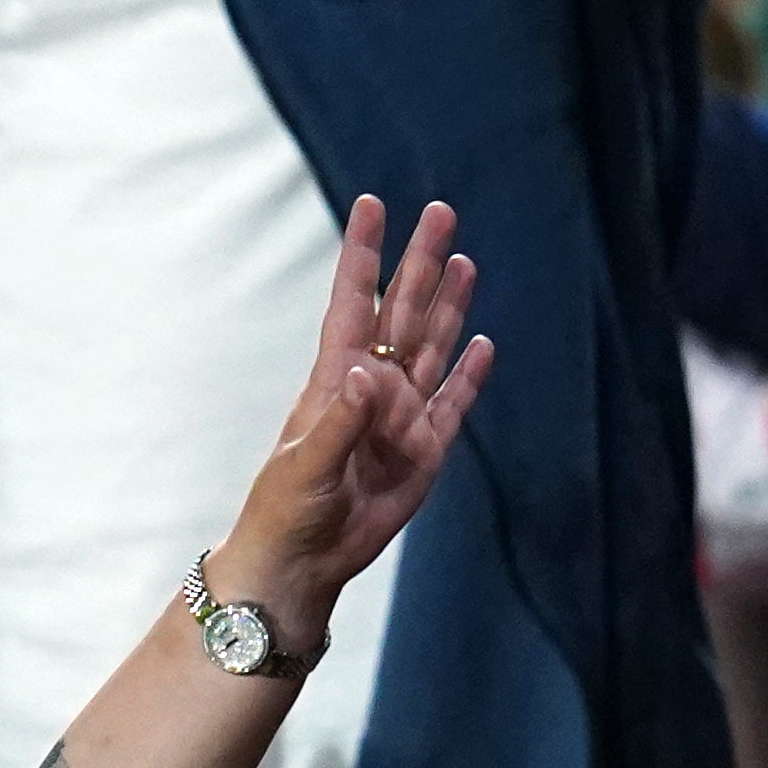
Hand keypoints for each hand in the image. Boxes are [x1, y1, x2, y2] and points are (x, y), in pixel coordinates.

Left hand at [207, 200, 494, 644]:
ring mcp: (401, 418)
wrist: (304, 562)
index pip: (352, 303)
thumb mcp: (308, 464)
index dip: (363, 255)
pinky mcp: (424, 452)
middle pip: (402, 312)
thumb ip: (342, 420)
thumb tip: (369, 372)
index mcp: (334, 379)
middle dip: (420, 263)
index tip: (372, 205)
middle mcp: (371, 388)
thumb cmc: (287, 508)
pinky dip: (468, 375)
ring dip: (447, 306)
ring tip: (463, 261)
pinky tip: (480, 343)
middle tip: (440, 212)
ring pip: (431, 348)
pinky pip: (452, 405)